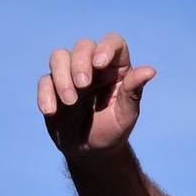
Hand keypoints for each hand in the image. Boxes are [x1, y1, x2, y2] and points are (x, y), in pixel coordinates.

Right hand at [37, 33, 155, 157]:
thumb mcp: (126, 114)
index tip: (99, 63)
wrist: (91, 152)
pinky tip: (51, 111)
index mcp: (116, 68)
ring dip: (62, 76)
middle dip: (80, 63)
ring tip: (70, 101)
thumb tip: (150, 70)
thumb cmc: (113, 130)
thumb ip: (133, 92)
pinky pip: (44, 81)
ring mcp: (70, 75)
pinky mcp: (52, 88)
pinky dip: (45, 94)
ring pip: (59, 56)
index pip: (114, 43)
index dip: (106, 47)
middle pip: (83, 45)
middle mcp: (92, 66)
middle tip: (83, 85)